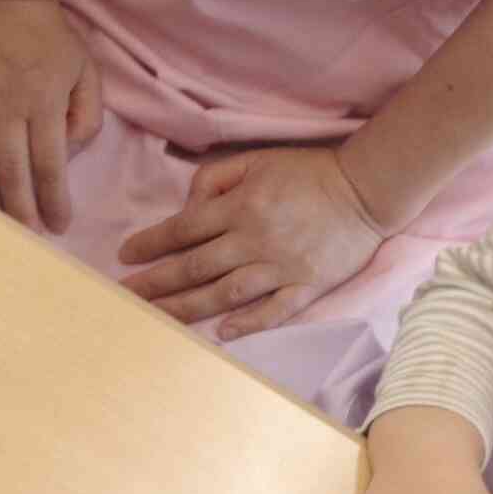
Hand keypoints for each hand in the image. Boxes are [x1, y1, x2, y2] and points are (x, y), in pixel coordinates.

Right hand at [0, 0, 102, 231]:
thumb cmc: (51, 39)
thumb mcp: (86, 71)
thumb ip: (86, 114)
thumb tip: (70, 152)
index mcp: (44, 104)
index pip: (49, 166)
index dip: (53, 201)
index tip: (58, 226)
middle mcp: (6, 108)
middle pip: (11, 172)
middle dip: (20, 211)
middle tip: (25, 237)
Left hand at [118, 145, 386, 338]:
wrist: (367, 189)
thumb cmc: (307, 171)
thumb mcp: (256, 160)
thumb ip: (215, 178)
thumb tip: (188, 207)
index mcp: (240, 206)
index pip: (183, 229)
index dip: (150, 243)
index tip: (125, 256)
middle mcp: (255, 240)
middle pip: (195, 267)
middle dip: (155, 282)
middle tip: (125, 295)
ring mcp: (281, 267)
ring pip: (225, 293)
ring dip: (187, 308)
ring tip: (157, 318)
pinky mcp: (307, 286)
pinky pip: (273, 310)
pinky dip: (248, 323)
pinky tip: (222, 333)